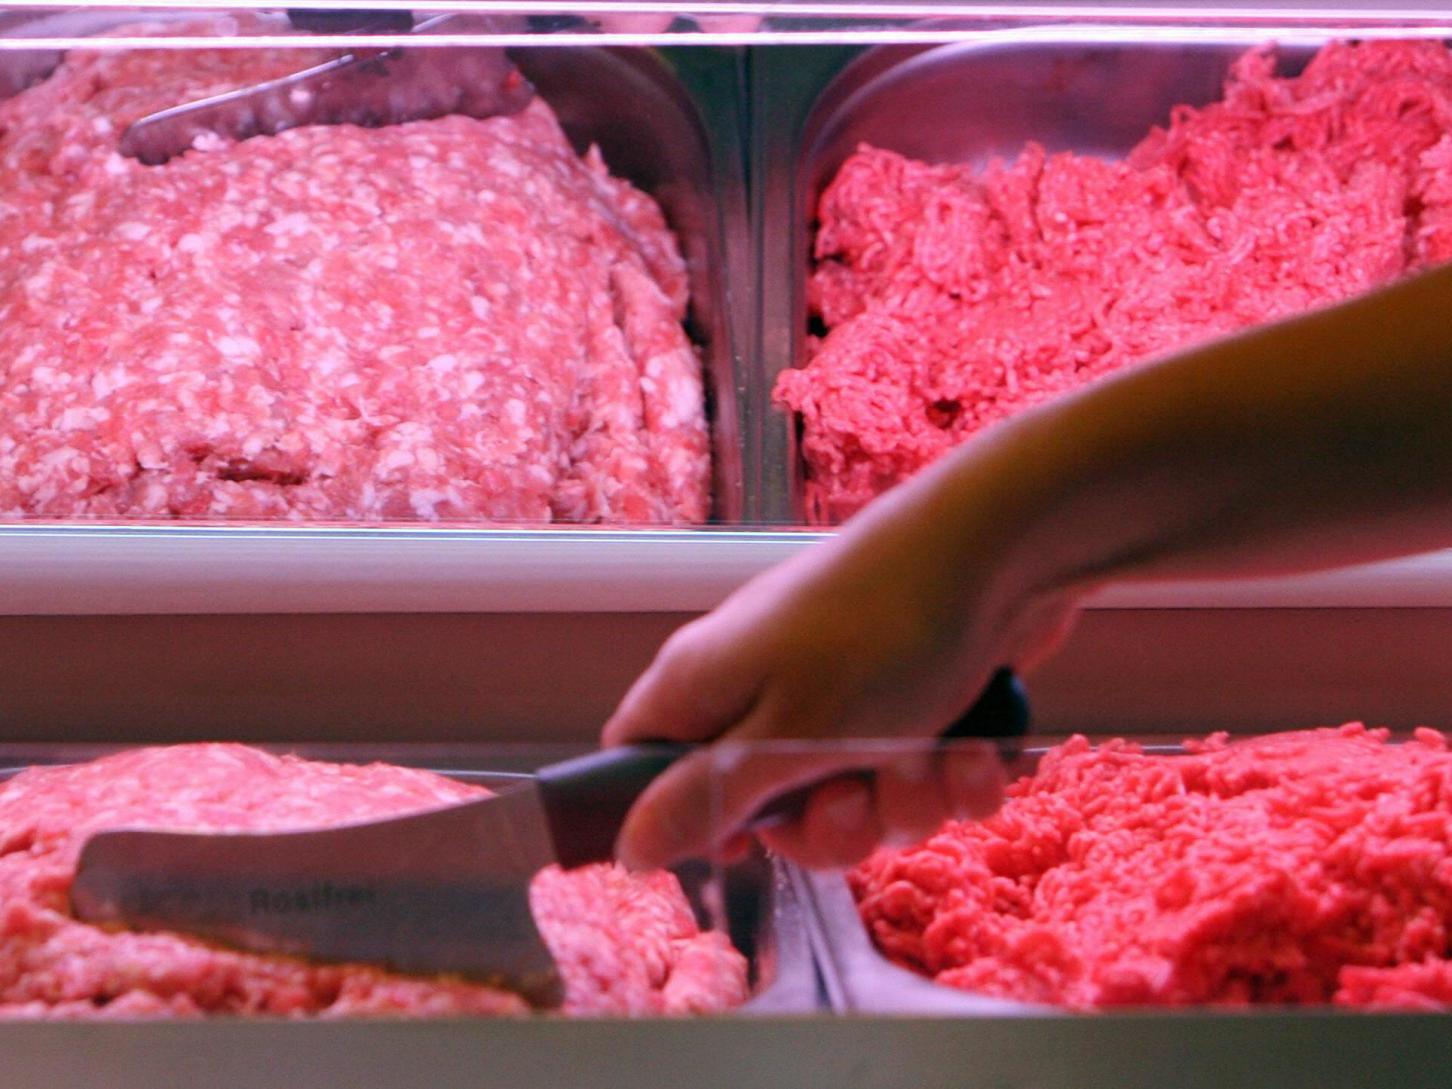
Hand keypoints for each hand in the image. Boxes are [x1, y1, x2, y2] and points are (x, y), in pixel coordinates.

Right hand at [603, 476, 1079, 869]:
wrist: (1003, 552)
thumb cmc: (878, 635)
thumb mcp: (782, 736)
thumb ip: (703, 799)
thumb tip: (629, 849)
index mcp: (703, 685)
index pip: (640, 763)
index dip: (680, 820)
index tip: (739, 846)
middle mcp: (763, 689)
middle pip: (766, 810)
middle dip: (829, 827)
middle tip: (854, 793)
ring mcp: (841, 695)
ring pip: (858, 802)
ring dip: (903, 800)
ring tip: (930, 752)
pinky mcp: (912, 702)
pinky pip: (919, 778)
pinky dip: (951, 775)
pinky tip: (971, 745)